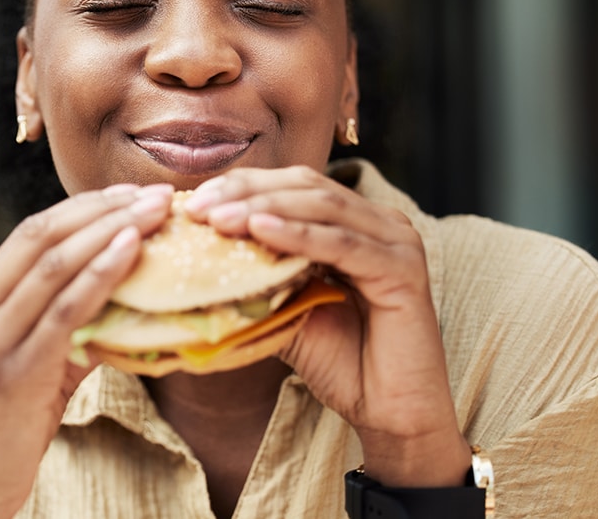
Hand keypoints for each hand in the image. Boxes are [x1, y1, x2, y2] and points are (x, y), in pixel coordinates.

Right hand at [0, 184, 172, 517]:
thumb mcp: (20, 366)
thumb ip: (60, 330)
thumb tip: (120, 299)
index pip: (29, 235)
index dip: (81, 208)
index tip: (127, 195)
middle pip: (42, 237)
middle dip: (102, 208)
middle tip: (153, 194)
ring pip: (54, 265)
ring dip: (111, 231)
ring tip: (155, 213)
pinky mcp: (15, 374)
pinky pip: (65, 311)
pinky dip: (101, 275)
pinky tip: (131, 252)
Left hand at [184, 166, 470, 486]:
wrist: (389, 412)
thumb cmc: (339, 361)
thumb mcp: (286, 308)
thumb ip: (257, 276)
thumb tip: (196, 257)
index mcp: (353, 222)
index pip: (291, 185)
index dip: (241, 186)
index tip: (194, 201)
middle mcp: (379, 222)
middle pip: (304, 185)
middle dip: (246, 192)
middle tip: (198, 207)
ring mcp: (396, 241)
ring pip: (320, 207)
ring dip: (264, 208)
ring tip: (219, 219)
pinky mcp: (403, 269)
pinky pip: (341, 244)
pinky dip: (298, 234)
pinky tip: (260, 230)